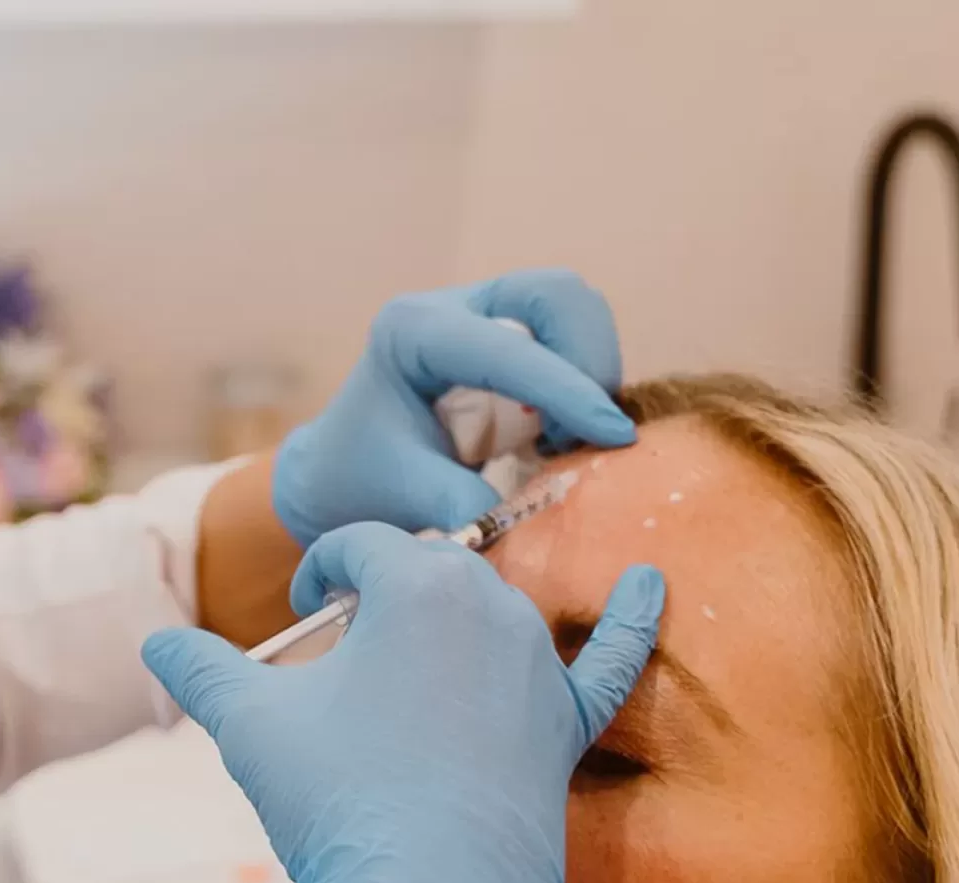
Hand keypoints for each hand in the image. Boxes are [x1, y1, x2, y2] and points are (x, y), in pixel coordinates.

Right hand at [142, 525, 662, 882]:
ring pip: (491, 617)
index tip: (300, 615)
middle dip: (379, 600)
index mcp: (418, 584)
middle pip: (426, 575)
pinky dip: (635, 621)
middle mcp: (492, 607)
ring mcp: (538, 667)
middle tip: (345, 657)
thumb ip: (198, 668)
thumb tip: (152, 639)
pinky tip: (656, 581)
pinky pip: (612, 662)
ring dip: (450, 626)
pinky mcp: (566, 726)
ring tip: (409, 671)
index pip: (358, 547)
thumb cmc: (336, 799)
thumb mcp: (250, 723)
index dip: (318, 574)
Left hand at [272, 269, 632, 545]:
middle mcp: (451, 308)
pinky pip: (571, 335)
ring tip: (564, 438)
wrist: (345, 470)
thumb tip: (522, 513)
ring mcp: (483, 313)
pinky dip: (584, 380)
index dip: (566, 390)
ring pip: (572, 307)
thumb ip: (458, 503)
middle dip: (586, 359)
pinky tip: (560, 432)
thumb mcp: (403, 496)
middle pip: (554, 294)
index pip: (506, 349)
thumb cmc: (364, 480)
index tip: (613, 435)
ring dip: (591, 370)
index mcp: (412, 333)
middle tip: (582, 432)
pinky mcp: (509, 334)